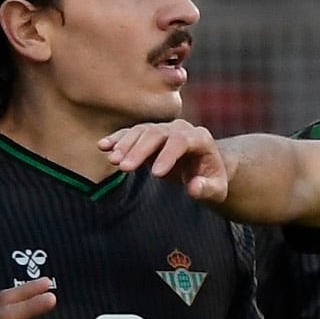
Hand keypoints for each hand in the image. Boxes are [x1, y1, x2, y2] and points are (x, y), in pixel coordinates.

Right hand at [104, 118, 227, 196]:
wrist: (205, 168)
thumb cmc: (212, 180)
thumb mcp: (217, 189)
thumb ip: (208, 189)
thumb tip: (194, 187)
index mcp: (199, 138)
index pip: (181, 141)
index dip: (168, 155)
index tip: (155, 174)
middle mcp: (180, 129)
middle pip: (156, 133)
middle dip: (139, 150)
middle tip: (123, 168)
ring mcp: (163, 130)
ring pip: (141, 131)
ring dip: (125, 144)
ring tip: (111, 160)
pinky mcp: (149, 135)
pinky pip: (132, 134)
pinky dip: (117, 139)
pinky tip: (102, 146)